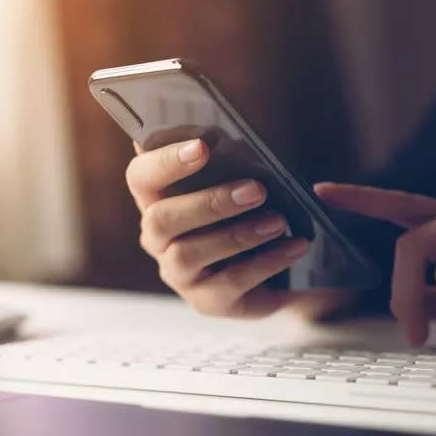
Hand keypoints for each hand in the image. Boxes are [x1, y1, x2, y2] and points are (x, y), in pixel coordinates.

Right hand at [126, 139, 354, 318]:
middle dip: (209, 202)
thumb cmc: (250, 210)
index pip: (141, 177)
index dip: (165, 161)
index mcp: (157, 199)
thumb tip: (219, 133)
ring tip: (279, 220)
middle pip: (162, 219)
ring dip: (239, 234)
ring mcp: (179, 274)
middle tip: (257, 189)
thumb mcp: (242, 179)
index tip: (202, 147)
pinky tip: (295, 245)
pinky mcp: (207, 301)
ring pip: (191, 253)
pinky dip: (267, 261)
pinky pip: (231, 281)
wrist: (280, 266)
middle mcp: (158, 238)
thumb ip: (227, 158)